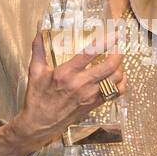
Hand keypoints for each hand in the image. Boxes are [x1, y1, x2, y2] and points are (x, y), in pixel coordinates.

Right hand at [11, 27, 126, 146]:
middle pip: (109, 66)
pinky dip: (121, 83)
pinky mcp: (94, 104)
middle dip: (118, 53)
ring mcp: (90, 95)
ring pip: (115, 79)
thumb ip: (39, 49)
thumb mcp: (35, 71)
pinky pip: (115, 93)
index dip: (105, 42)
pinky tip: (118, 76)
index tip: (113, 34)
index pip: (90, 54)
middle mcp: (81, 84)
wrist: (39, 123)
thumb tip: (39, 31)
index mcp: (66, 73)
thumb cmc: (37, 98)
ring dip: (120, 67)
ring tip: (117, 59)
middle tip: (119, 45)